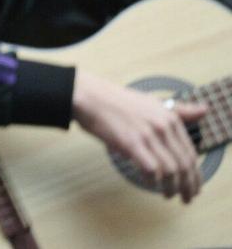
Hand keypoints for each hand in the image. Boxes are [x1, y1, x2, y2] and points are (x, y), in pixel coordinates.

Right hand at [72, 73, 207, 201]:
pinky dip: (153, 180)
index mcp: (170, 118)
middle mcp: (163, 126)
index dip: (195, 174)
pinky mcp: (131, 143)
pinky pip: (151, 169)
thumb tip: (205, 110)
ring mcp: (147, 135)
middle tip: (186, 197)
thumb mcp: (152, 101)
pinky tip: (151, 184)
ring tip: (168, 194)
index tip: (193, 185)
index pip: (191, 153)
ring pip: (171, 170)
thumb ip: (179, 110)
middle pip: (184, 164)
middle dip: (188, 185)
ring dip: (172, 187)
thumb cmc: (116, 100)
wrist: (88, 96)